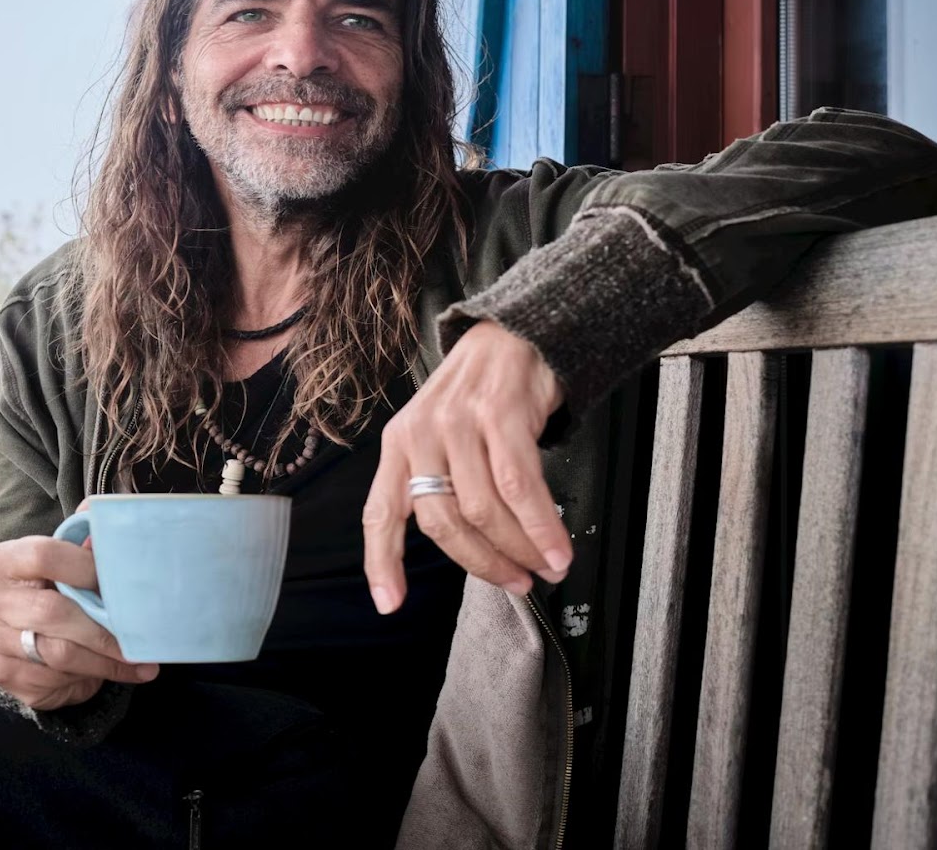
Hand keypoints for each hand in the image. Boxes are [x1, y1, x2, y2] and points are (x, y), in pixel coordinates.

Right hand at [0, 530, 158, 710]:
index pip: (44, 556)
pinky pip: (52, 681)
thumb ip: (81, 543)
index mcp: (0, 561)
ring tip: (139, 664)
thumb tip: (111, 519)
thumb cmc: (43, 586)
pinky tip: (106, 673)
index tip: (121, 585)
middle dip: (102, 630)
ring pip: (56, 655)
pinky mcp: (3, 675)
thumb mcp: (58, 560)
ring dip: (104, 662)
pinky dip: (86, 678)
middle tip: (140, 641)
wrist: (7, 629)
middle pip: (52, 613)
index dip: (87, 569)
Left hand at [363, 320, 569, 612]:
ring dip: (519, 550)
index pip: (380, 513)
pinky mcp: (499, 417)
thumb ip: (439, 484)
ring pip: (484, 510)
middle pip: (442, 523)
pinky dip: (542, 528)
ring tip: (544, 568)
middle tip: (515, 583)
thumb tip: (469, 550)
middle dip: (482, 564)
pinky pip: (521, 489)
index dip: (382, 562)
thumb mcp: (437, 432)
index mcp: (398, 445)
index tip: (389, 603)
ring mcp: (458, 425)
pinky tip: (557, 548)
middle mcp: (421, 435)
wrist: (513, 334)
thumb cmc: (478, 393)